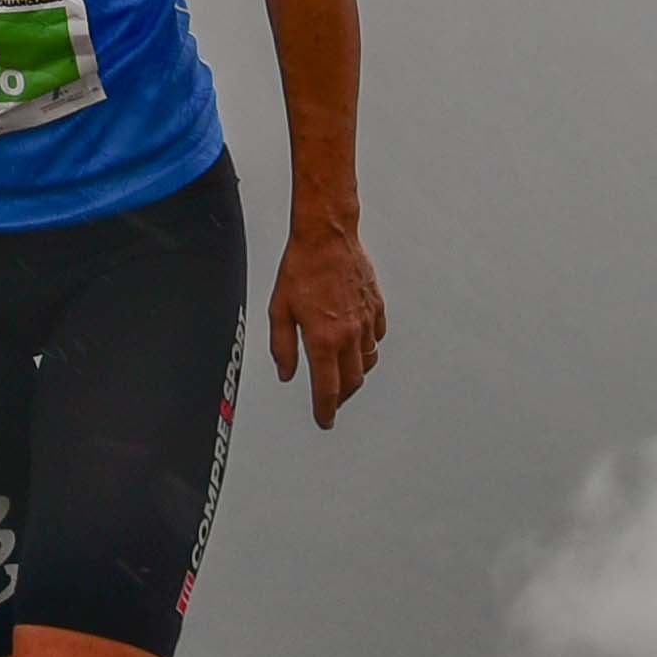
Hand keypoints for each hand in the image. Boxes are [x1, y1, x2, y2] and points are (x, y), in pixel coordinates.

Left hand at [269, 211, 385, 427]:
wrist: (328, 236)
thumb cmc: (302, 267)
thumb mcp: (279, 310)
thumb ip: (283, 347)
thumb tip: (286, 373)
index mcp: (323, 339)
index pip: (328, 389)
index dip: (326, 410)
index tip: (325, 420)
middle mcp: (349, 334)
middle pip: (352, 381)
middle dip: (342, 396)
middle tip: (331, 400)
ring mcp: (366, 321)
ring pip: (368, 361)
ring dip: (356, 373)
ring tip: (344, 374)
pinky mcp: (377, 307)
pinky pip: (377, 337)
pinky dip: (368, 347)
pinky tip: (357, 344)